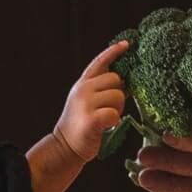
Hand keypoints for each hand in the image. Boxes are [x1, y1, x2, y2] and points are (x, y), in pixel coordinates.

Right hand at [54, 40, 129, 162]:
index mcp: (82, 84)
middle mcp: (83, 89)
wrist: (65, 147)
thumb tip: (123, 82)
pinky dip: (114, 121)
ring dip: (117, 109)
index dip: (114, 52)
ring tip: (105, 118)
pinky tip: (105, 126)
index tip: (127, 44)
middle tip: (108, 109)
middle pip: (116, 79)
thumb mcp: (85, 101)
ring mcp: (86, 103)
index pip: (100, 62)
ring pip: (118, 96)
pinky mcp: (91, 119)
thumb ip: (99, 89)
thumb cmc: (81, 125)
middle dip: (118, 94)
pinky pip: (114, 113)